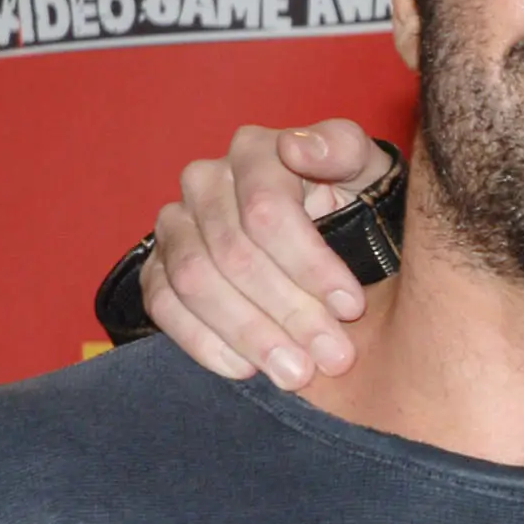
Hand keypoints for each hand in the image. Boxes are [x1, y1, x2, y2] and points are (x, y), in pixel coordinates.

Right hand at [143, 121, 385, 386]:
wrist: (330, 226)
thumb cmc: (354, 198)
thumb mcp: (366, 169)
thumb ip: (343, 150)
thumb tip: (300, 150)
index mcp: (255, 151)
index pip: (266, 211)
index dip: (310, 264)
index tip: (352, 307)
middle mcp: (205, 181)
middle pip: (233, 254)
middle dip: (289, 312)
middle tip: (334, 356)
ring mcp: (175, 224)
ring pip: (194, 281)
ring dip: (249, 334)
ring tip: (297, 373)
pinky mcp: (157, 266)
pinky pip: (163, 304)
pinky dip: (202, 342)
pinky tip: (246, 369)